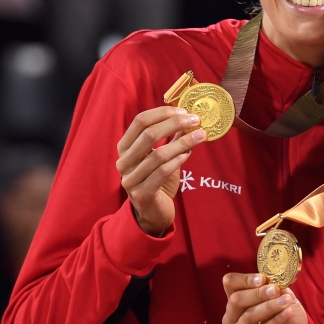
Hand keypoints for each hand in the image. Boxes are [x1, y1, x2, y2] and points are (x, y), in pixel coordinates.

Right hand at [116, 107, 205, 235]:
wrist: (153, 213)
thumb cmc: (158, 181)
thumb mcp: (164, 155)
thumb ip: (172, 138)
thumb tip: (189, 117)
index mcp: (125, 148)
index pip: (140, 121)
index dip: (162, 113)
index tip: (184, 111)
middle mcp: (123, 162)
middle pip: (148, 135)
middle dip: (174, 124)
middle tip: (196, 120)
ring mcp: (130, 179)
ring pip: (158, 154)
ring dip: (183, 142)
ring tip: (201, 136)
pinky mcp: (142, 194)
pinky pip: (162, 172)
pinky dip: (178, 160)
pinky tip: (189, 154)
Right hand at [222, 272, 306, 323]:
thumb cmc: (284, 317)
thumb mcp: (283, 296)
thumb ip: (277, 288)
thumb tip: (274, 281)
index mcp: (237, 299)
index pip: (230, 283)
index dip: (244, 279)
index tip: (262, 278)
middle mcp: (232, 316)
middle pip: (236, 300)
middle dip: (257, 293)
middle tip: (275, 290)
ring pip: (249, 316)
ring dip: (269, 307)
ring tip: (286, 301)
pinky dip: (276, 320)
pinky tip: (287, 313)